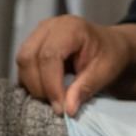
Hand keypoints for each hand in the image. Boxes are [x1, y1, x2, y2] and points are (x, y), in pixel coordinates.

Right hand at [15, 15, 133, 115]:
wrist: (112, 45)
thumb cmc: (111, 56)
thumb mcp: (106, 72)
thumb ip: (86, 88)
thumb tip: (68, 109)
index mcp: (70, 28)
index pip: (49, 56)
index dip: (51, 85)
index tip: (60, 108)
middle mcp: (49, 26)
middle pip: (28, 57)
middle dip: (39, 87)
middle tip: (56, 106)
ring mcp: (39, 33)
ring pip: (22, 61)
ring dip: (33, 85)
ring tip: (53, 100)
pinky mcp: (33, 43)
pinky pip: (23, 65)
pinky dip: (31, 81)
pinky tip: (48, 92)